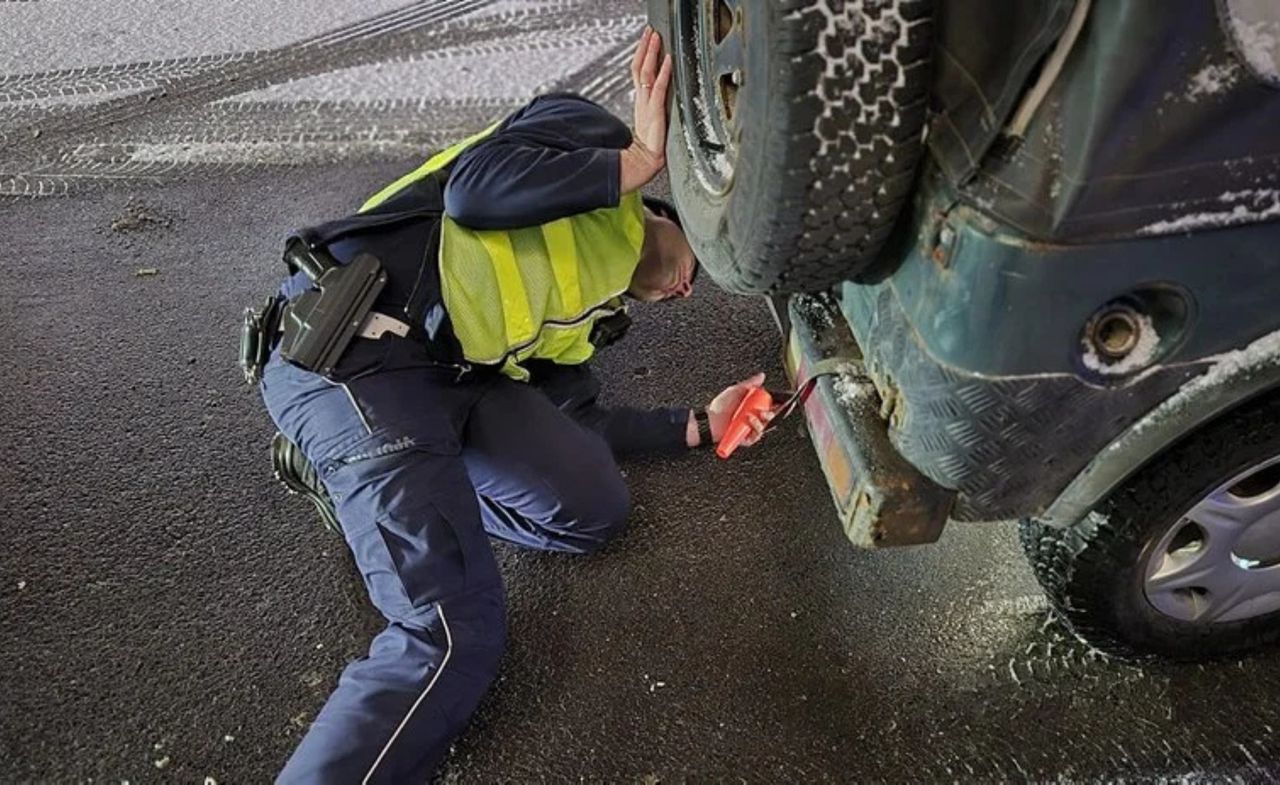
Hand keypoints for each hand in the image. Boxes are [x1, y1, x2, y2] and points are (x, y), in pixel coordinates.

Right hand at [621, 26, 672, 193]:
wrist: (644, 164)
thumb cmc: (649, 149)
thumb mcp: (651, 123)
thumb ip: (653, 110)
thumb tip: (660, 102)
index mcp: (641, 103)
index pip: (638, 73)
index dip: (641, 55)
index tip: (646, 39)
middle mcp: (643, 101)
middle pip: (640, 67)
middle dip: (644, 47)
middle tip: (649, 31)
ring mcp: (647, 106)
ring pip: (646, 73)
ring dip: (651, 53)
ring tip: (655, 37)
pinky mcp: (655, 112)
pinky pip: (659, 88)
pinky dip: (663, 72)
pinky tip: (667, 60)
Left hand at [706, 372, 775, 447]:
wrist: (709, 419)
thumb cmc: (720, 405)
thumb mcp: (736, 390)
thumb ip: (750, 383)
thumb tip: (762, 376)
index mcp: (752, 408)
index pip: (768, 407)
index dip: (775, 406)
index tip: (778, 404)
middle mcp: (753, 419)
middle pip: (768, 419)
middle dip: (770, 415)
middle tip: (765, 412)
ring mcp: (749, 429)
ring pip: (762, 428)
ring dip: (760, 423)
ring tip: (750, 416)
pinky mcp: (744, 438)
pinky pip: (754, 437)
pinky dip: (755, 431)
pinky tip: (749, 424)